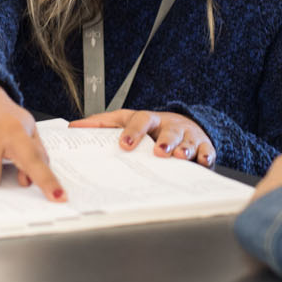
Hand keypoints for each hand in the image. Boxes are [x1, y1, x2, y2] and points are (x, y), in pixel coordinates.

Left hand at [69, 109, 214, 166]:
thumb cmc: (151, 127)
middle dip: (164, 141)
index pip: (141, 120)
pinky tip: (203, 163)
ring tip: (179, 158)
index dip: (133, 132)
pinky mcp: (203, 146)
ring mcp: (187, 135)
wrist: (184, 124)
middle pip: (168, 131)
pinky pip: (207, 151)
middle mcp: (170, 125)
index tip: (124, 145)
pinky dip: (206, 157)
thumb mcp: (128, 121)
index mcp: (149, 119)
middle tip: (158, 152)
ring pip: (188, 141)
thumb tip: (74, 127)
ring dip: (184, 149)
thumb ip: (102, 125)